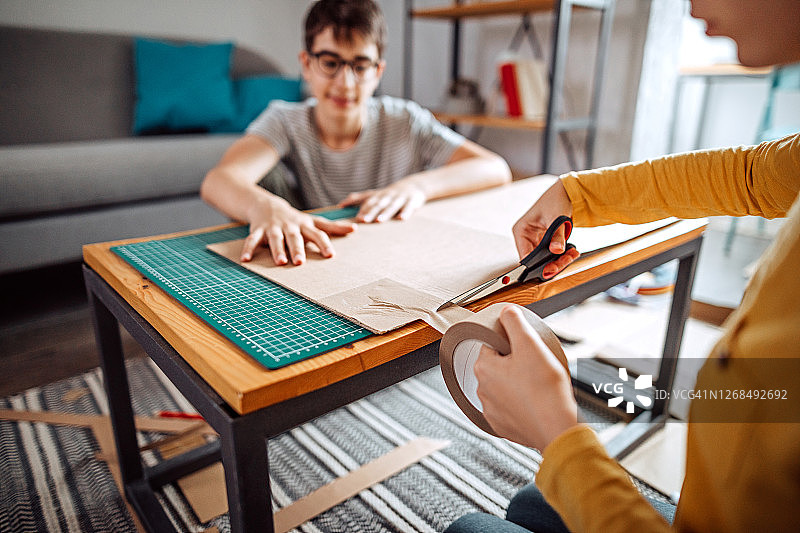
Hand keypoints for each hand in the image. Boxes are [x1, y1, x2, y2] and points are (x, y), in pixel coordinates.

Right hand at [241, 197, 355, 264]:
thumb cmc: (294, 219)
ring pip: (275, 239)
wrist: (266, 204)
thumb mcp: (313, 221)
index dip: (323, 244)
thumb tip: (354, 229)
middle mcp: (289, 226)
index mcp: (304, 226)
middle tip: (300, 262)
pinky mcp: (258, 230)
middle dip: (298, 249)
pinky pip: (252, 240)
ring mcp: (273, 228)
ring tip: (280, 262)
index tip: (330, 255)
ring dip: (277, 250)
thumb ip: (332, 227)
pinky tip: (246, 260)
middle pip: (295, 238)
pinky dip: (248, 249)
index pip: (317, 234)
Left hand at [339, 180, 426, 222]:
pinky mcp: (412, 201)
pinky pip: (408, 207)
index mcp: (378, 196)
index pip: (369, 202)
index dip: (363, 210)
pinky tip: (401, 219)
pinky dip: (405, 213)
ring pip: (392, 206)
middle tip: (363, 220)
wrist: (413, 186)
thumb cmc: (389, 194)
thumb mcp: (373, 194)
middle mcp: (388, 196)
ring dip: (385, 213)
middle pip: (378, 205)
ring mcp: (400, 198)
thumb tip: (340, 205)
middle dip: (371, 212)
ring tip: (379, 220)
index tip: (357, 218)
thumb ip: (357, 199)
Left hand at [473, 305, 577, 449]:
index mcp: (483, 367)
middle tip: (536, 365)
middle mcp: (482, 389)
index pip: (492, 344)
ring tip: (537, 384)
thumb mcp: (530, 344)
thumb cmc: (544, 389)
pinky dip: (520, 403)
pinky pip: (509, 407)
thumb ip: (515, 322)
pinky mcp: (502, 425)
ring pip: (503, 386)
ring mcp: (491, 410)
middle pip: (497, 365)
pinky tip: (535, 400)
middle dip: (514, 362)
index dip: (511, 342)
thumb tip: (505, 312)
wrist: (556, 428)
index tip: (526, 347)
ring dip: (517, 383)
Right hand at [512, 180, 579, 278]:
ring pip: (545, 259)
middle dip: (552, 263)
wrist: (566, 193)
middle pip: (536, 260)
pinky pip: (552, 254)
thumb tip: (556, 249)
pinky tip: (572, 252)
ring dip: (559, 260)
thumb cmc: (555, 199)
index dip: (536, 265)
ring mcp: (536, 240)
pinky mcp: (545, 242)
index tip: (550, 269)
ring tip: (572, 255)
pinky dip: (563, 255)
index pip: (525, 255)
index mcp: (521, 230)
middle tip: (564, 262)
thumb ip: (556, 235)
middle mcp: (526, 237)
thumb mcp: (556, 217)